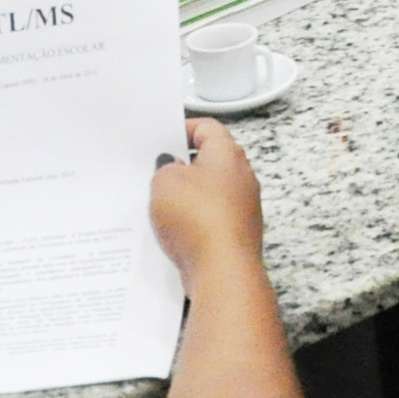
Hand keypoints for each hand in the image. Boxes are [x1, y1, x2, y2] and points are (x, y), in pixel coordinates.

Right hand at [150, 117, 264, 288]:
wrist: (222, 270)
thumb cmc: (198, 219)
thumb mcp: (165, 182)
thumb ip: (164, 166)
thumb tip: (171, 166)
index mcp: (228, 154)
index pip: (208, 127)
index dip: (184, 128)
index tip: (164, 136)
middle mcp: (241, 177)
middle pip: (209, 161)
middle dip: (182, 166)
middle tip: (156, 172)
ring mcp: (242, 206)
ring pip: (209, 192)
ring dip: (186, 196)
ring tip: (158, 203)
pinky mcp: (236, 232)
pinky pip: (210, 219)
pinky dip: (193, 221)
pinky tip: (171, 231)